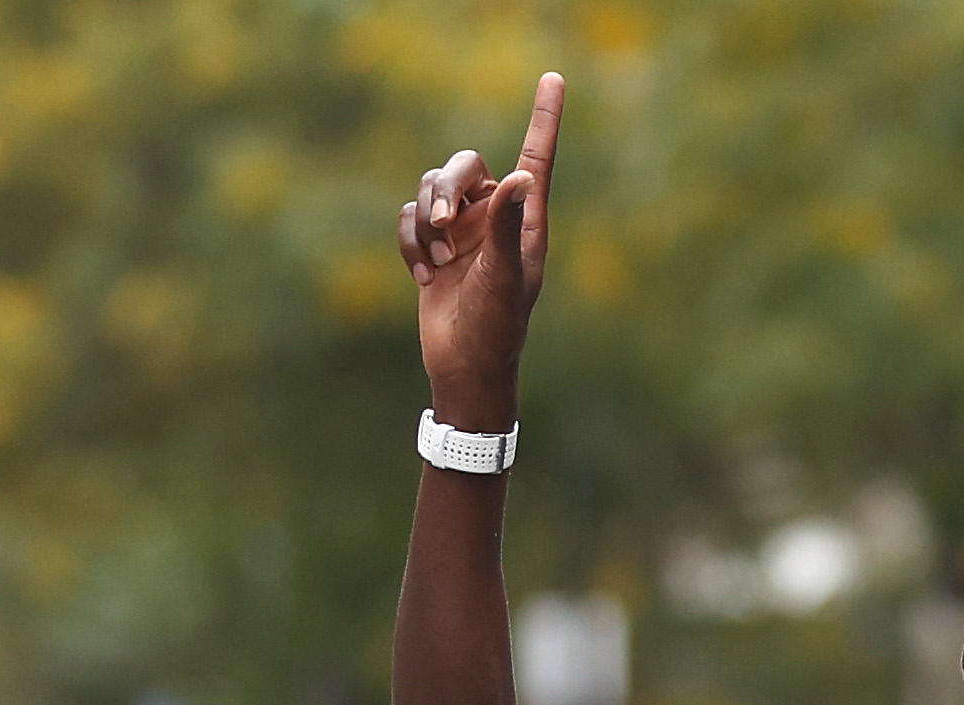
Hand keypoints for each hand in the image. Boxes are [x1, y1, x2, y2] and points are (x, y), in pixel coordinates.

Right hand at [399, 73, 564, 428]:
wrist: (464, 366)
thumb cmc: (495, 327)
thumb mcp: (504, 276)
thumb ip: (508, 225)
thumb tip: (524, 175)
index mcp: (525, 220)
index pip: (537, 157)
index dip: (544, 118)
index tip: (554, 78)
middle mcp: (494, 217)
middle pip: (463, 165)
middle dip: (444, 189)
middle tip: (442, 225)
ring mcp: (462, 230)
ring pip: (430, 188)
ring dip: (425, 223)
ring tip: (437, 264)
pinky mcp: (433, 246)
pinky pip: (409, 218)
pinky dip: (410, 242)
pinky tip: (423, 276)